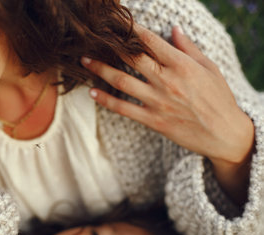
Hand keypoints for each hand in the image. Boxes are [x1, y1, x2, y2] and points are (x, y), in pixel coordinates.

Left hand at [81, 25, 253, 167]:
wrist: (225, 134)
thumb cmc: (219, 98)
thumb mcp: (209, 68)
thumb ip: (188, 48)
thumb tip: (173, 29)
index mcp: (181, 64)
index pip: (150, 41)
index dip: (130, 30)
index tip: (115, 24)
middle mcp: (167, 80)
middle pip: (131, 58)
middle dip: (109, 47)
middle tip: (92, 39)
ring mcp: (158, 101)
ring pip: (122, 82)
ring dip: (100, 70)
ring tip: (84, 62)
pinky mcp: (153, 120)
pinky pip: (124, 108)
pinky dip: (106, 100)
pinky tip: (92, 93)